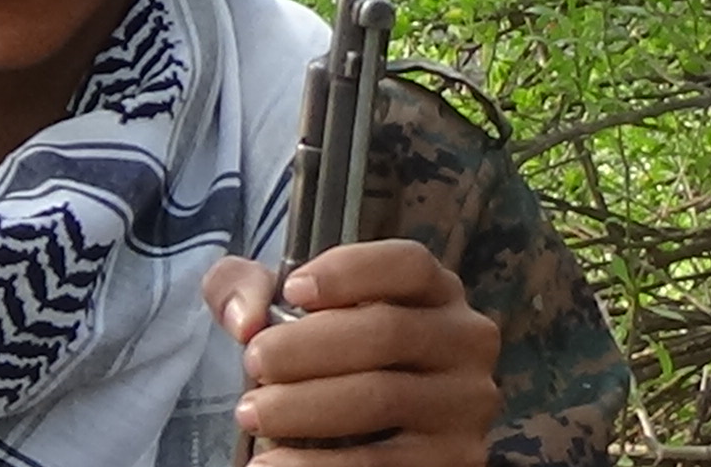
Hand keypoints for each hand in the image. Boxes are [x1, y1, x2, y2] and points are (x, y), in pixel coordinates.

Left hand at [200, 239, 502, 466]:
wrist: (345, 426)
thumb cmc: (316, 350)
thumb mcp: (280, 304)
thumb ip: (244, 286)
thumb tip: (244, 319)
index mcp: (434, 290)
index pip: (408, 264)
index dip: (350, 272)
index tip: (291, 290)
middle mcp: (464, 341)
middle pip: (387, 331)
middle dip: (307, 348)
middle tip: (253, 363)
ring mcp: (466, 403)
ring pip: (383, 397)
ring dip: (306, 407)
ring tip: (251, 413)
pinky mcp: (456, 459)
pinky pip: (383, 464)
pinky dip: (320, 465)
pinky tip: (274, 463)